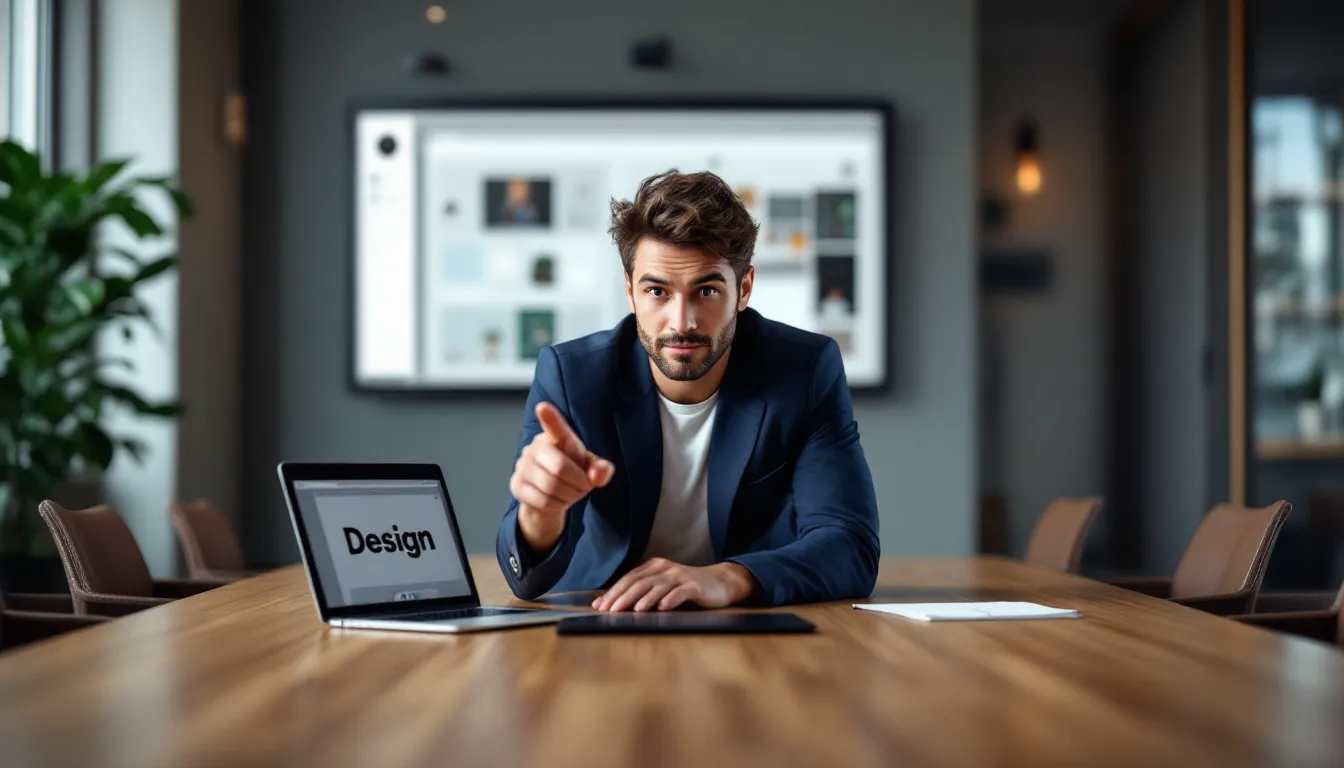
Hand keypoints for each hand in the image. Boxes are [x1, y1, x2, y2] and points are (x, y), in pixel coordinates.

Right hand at [510, 402, 614, 552]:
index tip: (543, 407)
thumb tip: (596, 475)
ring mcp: (522, 465)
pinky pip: (542, 500)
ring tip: (572, 493)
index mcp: (556, 437)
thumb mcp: (592, 469)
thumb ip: (601, 469)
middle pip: (560, 467)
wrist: (550, 496)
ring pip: (551, 487)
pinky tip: (558, 500)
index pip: (553, 426)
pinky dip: (557, 505)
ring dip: (569, 495)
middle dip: (579, 482)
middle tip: (584, 486)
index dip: (549, 417)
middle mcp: (535, 447)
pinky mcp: (516, 484)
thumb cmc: (573, 473)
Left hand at [592, 558, 756, 611]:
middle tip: (610, 611)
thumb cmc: (687, 587)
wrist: (720, 582)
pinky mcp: (694, 586)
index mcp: (654, 567)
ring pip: (657, 587)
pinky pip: (680, 592)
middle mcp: (664, 569)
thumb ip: (642, 592)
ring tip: (634, 610)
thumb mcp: (663, 586)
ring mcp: (680, 576)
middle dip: (622, 597)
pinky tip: (662, 608)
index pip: (628, 579)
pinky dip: (670, 600)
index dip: (613, 592)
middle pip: (639, 582)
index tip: (600, 607)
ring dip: (644, 599)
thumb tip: (614, 605)